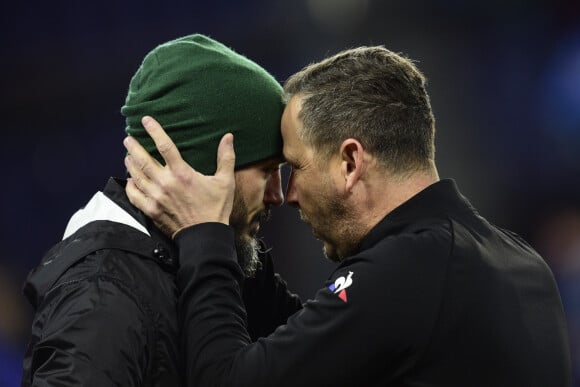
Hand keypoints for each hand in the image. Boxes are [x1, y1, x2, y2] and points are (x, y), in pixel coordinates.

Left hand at [123, 116, 235, 238]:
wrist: (205, 236)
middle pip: (143, 159)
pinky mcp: (151, 210)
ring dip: (130, 163)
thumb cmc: (216, 208)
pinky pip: (134, 194)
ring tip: (127, 155)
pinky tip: (130, 180)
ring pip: (136, 175)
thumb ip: (225, 157)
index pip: (164, 145)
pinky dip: (130, 185)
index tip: (146, 120)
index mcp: (182, 173)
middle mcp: (166, 183)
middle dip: (133, 146)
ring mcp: (156, 197)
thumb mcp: (225, 181)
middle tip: (128, 138)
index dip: (154, 130)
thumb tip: (228, 136)